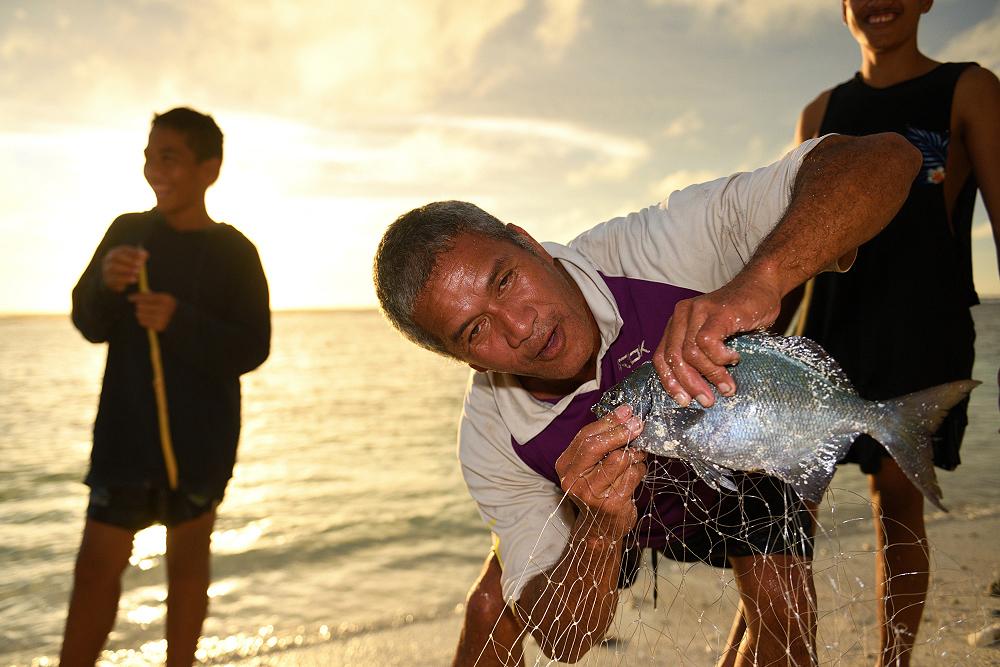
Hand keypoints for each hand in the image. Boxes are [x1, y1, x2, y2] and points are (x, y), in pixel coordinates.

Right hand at [101, 246, 148, 292]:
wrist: (115, 282)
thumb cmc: (126, 268)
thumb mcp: (132, 262)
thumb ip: (139, 258)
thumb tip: (146, 255)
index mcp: (114, 252)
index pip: (123, 249)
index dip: (134, 252)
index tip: (144, 255)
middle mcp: (107, 260)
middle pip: (116, 257)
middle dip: (130, 260)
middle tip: (141, 265)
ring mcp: (106, 270)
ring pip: (114, 268)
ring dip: (128, 270)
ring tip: (138, 272)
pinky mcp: (108, 280)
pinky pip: (115, 279)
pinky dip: (126, 279)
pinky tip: (134, 280)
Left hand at [128, 292, 176, 331]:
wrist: (184, 323)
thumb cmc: (172, 309)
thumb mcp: (167, 299)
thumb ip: (155, 295)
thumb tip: (144, 290)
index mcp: (166, 299)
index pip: (146, 296)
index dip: (136, 297)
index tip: (130, 298)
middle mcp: (164, 308)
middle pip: (141, 306)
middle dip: (139, 306)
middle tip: (139, 307)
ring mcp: (162, 318)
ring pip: (140, 314)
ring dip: (140, 314)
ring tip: (143, 314)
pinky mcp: (160, 327)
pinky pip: (143, 322)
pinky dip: (142, 321)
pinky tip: (146, 319)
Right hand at [554, 404, 645, 543]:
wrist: (601, 528)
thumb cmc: (598, 490)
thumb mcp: (590, 466)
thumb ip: (600, 444)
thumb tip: (624, 415)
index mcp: (565, 466)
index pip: (585, 437)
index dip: (608, 422)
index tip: (626, 411)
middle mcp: (573, 481)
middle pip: (596, 447)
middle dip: (620, 432)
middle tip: (637, 424)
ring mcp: (591, 494)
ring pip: (619, 460)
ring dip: (634, 453)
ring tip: (637, 454)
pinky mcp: (611, 505)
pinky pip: (632, 476)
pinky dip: (640, 469)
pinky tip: (637, 471)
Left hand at [653, 276, 781, 406]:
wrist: (763, 286)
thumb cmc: (741, 315)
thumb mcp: (714, 337)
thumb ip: (701, 356)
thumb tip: (698, 392)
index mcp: (677, 323)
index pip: (662, 357)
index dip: (670, 382)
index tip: (684, 401)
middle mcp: (682, 315)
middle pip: (674, 358)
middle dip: (690, 384)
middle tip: (707, 400)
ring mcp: (698, 311)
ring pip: (691, 353)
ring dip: (710, 375)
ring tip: (726, 385)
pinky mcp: (717, 312)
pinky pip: (707, 342)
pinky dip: (720, 358)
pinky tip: (733, 359)